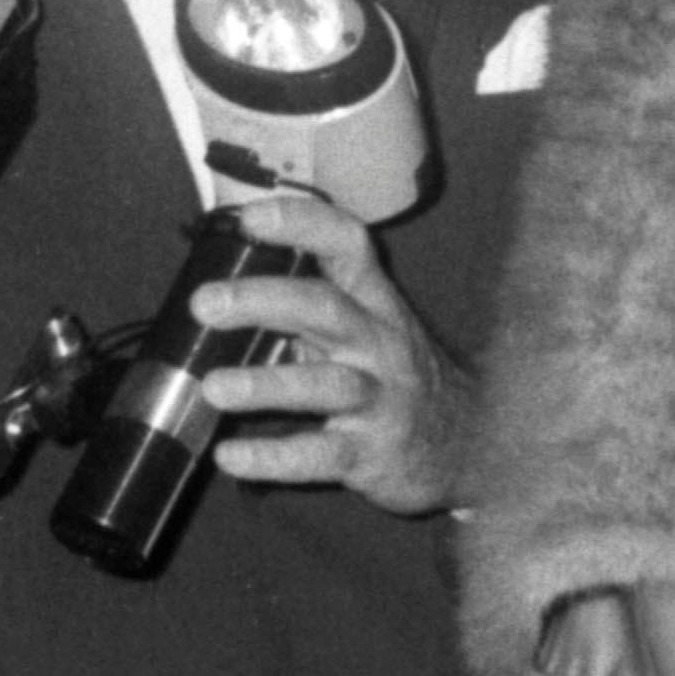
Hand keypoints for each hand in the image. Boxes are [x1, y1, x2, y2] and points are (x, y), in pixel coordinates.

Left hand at [194, 190, 467, 510]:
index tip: (250, 218)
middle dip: (264, 301)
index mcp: (373, 303)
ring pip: (326, 385)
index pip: (347, 246)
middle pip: (326, 309)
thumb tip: (216, 287)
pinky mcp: (371, 452)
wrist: (468, 446)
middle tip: (206, 304)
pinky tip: (232, 457)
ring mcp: (380, 399)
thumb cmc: (393, 378)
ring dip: (267, 384)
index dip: (302, 225)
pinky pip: (321, 454)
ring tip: (215, 388)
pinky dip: (274, 457)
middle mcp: (380, 344)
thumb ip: (306, 306)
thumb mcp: (366, 329)